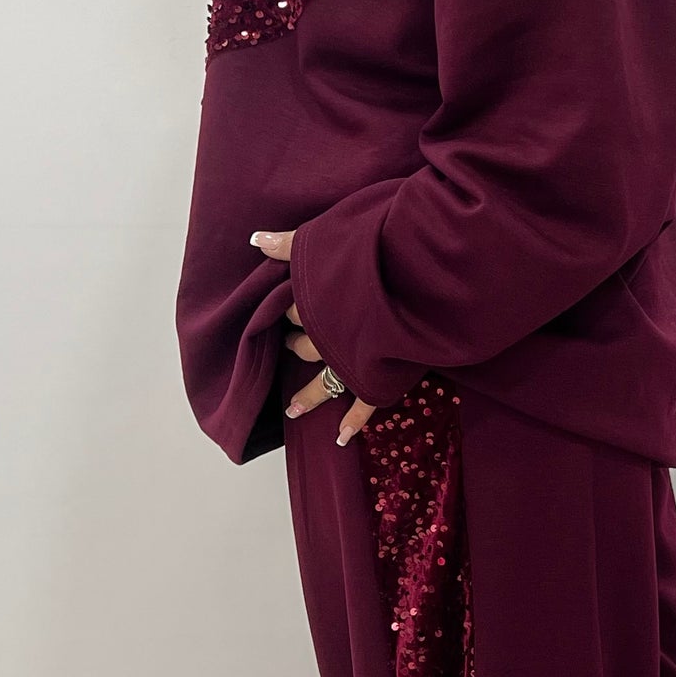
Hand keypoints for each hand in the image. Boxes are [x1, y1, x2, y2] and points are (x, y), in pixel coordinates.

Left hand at [249, 229, 378, 444]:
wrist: (420, 281)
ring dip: (309, 394)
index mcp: (320, 306)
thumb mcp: (331, 243)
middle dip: (298, 345)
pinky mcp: (379, 377)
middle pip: (307, 345)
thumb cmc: (379, 257)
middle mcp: (332, 337)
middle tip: (292, 343)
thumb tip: (255, 239)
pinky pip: (364, 405)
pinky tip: (341, 437)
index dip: (292, 307)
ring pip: (324, 381)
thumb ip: (292, 244)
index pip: (296, 309)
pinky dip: (353, 422)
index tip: (290, 304)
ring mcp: (354, 362)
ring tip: (293, 409)